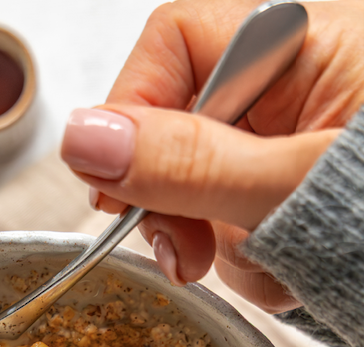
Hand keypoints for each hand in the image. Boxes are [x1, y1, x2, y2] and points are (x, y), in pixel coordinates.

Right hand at [61, 0, 363, 311]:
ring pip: (201, 187)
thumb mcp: (291, 189)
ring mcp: (289, 141)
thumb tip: (82, 139)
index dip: (130, 115)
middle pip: (175, 125)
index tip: (115, 191)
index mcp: (300, 42)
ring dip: (221, 240)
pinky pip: (234, 220)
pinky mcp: (289, 192)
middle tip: (188, 256)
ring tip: (276, 263)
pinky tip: (291, 267)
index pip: (174, 45)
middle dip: (175, 200)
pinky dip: (252, 256)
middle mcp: (291, 84)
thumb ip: (186, 163)